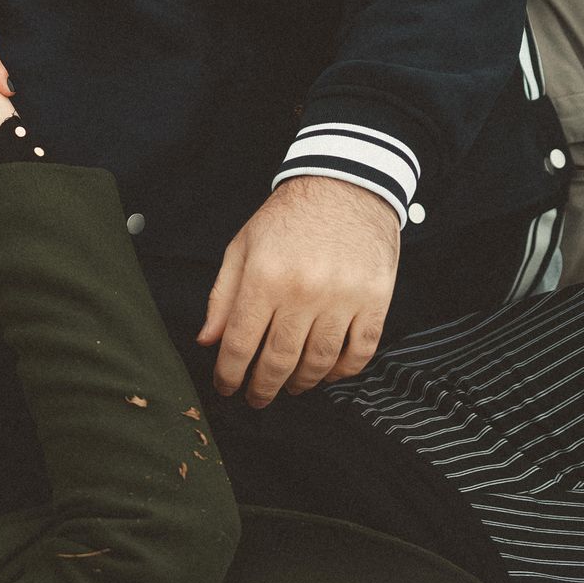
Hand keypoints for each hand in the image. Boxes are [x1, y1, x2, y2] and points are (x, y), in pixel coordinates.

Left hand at [198, 176, 400, 405]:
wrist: (346, 184)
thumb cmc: (287, 218)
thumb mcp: (242, 248)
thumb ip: (223, 297)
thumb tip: (207, 342)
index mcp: (265, 278)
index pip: (239, 343)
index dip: (229, 374)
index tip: (226, 388)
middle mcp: (304, 291)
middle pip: (278, 360)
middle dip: (262, 387)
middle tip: (256, 398)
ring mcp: (344, 296)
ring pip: (319, 361)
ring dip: (301, 383)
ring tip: (289, 387)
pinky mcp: (376, 298)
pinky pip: (361, 350)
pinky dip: (343, 371)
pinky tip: (328, 374)